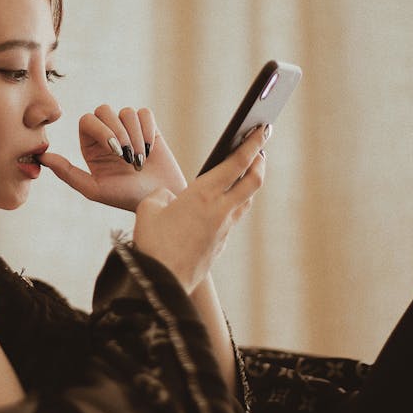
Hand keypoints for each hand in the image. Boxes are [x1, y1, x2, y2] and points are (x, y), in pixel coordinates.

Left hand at [40, 105, 187, 211]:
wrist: (159, 199)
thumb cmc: (126, 197)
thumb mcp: (94, 189)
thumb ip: (67, 173)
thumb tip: (41, 157)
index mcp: (90, 146)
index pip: (87, 120)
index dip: (101, 129)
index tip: (115, 150)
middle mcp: (107, 134)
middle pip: (104, 110)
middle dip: (118, 131)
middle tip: (128, 156)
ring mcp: (128, 128)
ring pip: (126, 112)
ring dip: (135, 137)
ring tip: (140, 160)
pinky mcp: (148, 127)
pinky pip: (144, 113)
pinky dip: (148, 131)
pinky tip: (150, 150)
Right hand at [132, 125, 268, 291]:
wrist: (162, 284)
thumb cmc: (152, 244)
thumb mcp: (148, 209)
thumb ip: (163, 196)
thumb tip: (171, 200)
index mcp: (204, 195)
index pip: (238, 162)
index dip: (253, 143)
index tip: (263, 128)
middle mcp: (221, 210)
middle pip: (254, 180)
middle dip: (260, 161)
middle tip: (261, 148)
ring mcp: (224, 229)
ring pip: (246, 200)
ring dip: (249, 183)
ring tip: (245, 172)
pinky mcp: (220, 244)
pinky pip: (233, 217)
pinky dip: (234, 203)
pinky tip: (224, 202)